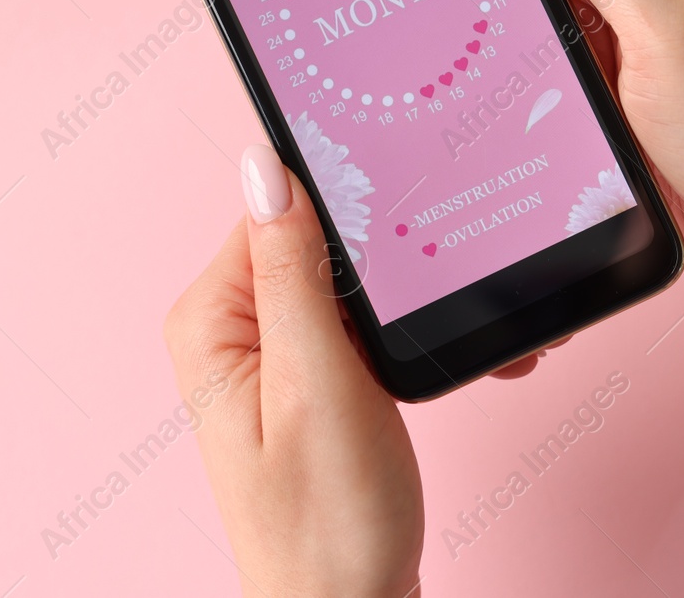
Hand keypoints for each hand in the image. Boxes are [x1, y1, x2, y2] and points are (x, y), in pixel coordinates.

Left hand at [163, 145, 422, 597]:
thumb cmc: (327, 519)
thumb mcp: (315, 381)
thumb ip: (291, 271)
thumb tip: (263, 164)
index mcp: (213, 321)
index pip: (277, 210)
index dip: (351, 207)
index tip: (412, 222)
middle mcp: (233, 331)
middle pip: (320, 242)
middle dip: (394, 259)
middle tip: (453, 289)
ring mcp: (273, 357)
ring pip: (354, 282)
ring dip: (415, 298)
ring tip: (471, 336)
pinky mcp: (312, 380)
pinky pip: (363, 324)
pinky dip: (413, 334)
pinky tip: (457, 355)